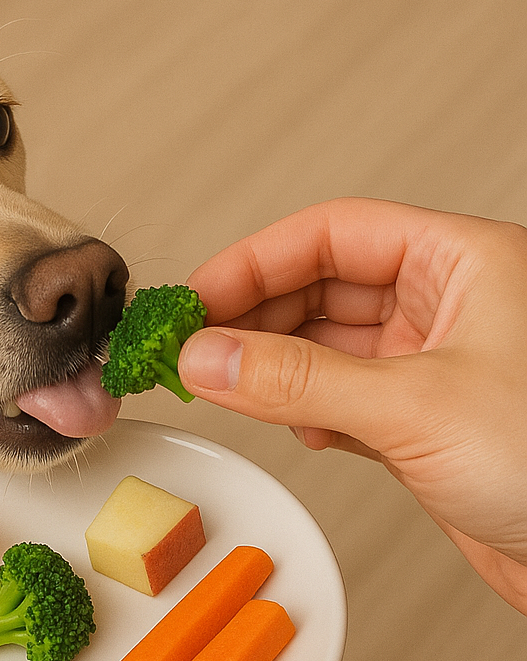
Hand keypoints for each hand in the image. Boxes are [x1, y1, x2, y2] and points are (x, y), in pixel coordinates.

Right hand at [178, 197, 526, 612]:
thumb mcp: (416, 406)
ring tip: (226, 384)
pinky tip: (295, 426)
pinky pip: (339, 398)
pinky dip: (304, 410)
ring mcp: (434, 368)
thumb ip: (299, 378)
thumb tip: (208, 354)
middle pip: (321, 287)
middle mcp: (448, 307)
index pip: (334, 235)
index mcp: (464, 263)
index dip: (256, 261)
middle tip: (195, 346)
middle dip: (255, 317)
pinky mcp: (423, 425)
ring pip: (325, 346)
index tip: (197, 298)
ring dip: (273, 367)